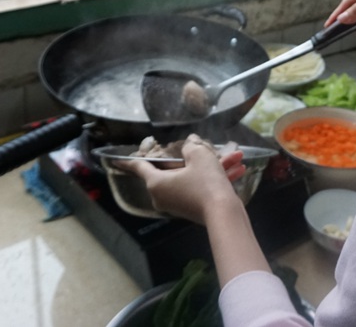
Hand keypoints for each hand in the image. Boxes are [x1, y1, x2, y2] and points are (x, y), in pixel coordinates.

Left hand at [118, 140, 245, 224]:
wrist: (224, 213)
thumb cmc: (205, 182)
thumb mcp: (199, 156)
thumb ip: (192, 146)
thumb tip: (190, 143)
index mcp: (156, 182)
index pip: (140, 166)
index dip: (130, 160)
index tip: (117, 159)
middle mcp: (163, 195)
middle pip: (172, 169)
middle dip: (193, 156)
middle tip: (204, 146)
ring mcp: (178, 203)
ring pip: (192, 177)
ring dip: (213, 166)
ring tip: (236, 155)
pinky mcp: (192, 208)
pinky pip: (200, 187)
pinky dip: (215, 177)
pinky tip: (238, 168)